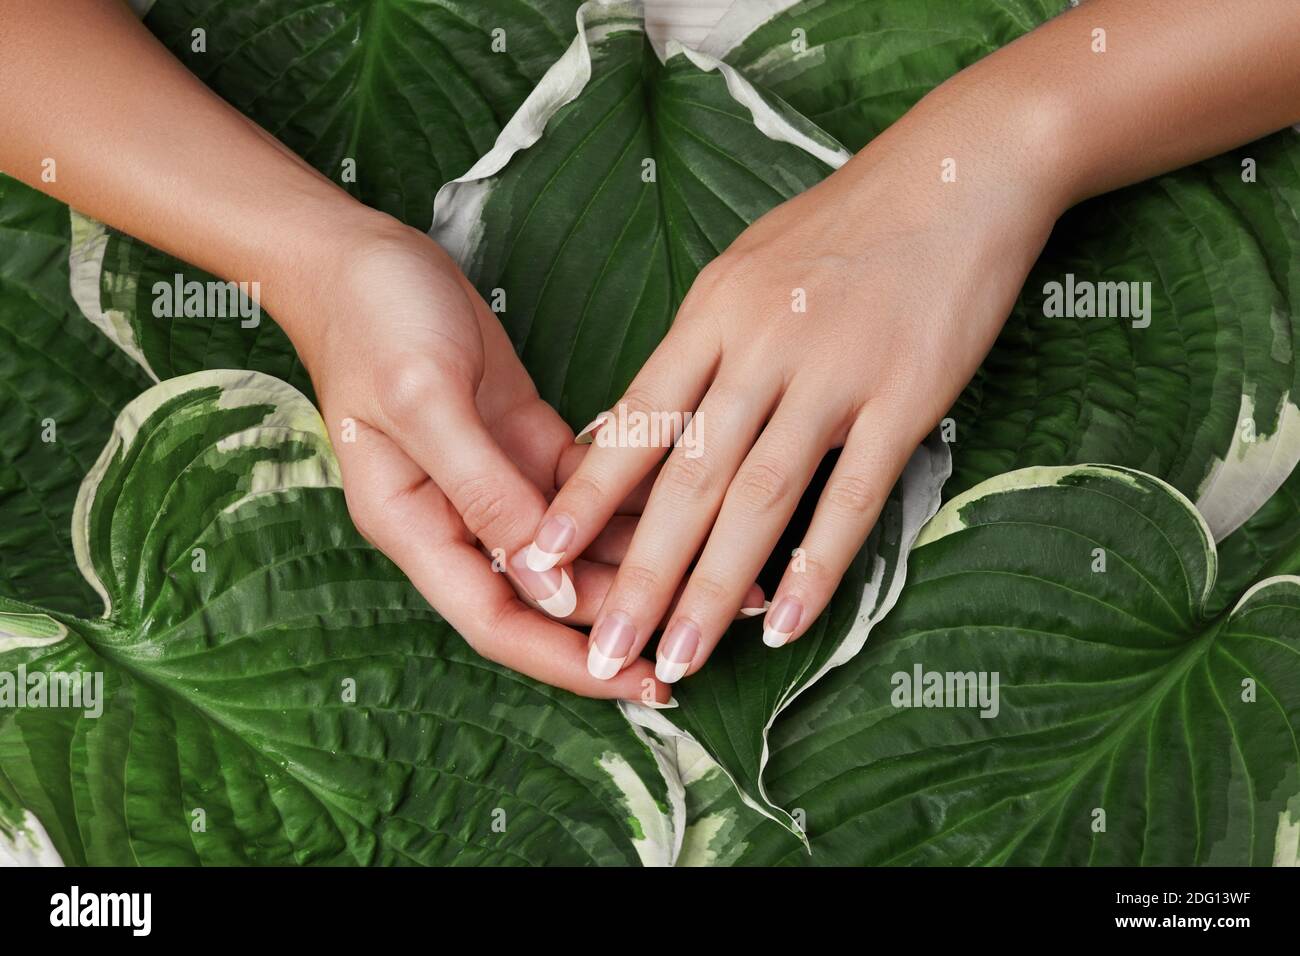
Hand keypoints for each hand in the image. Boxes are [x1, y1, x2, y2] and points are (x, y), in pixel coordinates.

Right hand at [284, 216, 682, 699]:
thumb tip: (545, 583)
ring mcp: (495, 481)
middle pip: (548, 595)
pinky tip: (688, 504)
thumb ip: (482, 492)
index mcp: (416, 526)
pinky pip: (587, 489)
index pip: (499, 621)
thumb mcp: (424, 399)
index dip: (567, 661)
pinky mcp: (525, 440)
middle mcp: (459, 518)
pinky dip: (631, 500)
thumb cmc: (374, 320)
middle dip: (623, 617)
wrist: (361, 253)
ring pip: (576, 546)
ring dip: (640, 562)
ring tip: (719, 576)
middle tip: (707, 628)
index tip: (637, 682)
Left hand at [523, 99, 1065, 683]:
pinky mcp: (905, 396)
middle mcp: (759, 346)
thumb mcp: (747, 265)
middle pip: (686, 478)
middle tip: (604, 652)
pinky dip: (818, 567)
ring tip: (679, 661)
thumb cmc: (847, 222)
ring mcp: (832, 373)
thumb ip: (696, 345)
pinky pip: (852, 496)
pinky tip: (787, 626)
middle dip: (639, 575)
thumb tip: (634, 420)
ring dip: (714, 591)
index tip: (539, 557)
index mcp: (712, 312)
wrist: (962, 171)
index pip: (633, 420)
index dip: (584, 497)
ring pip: (758, 499)